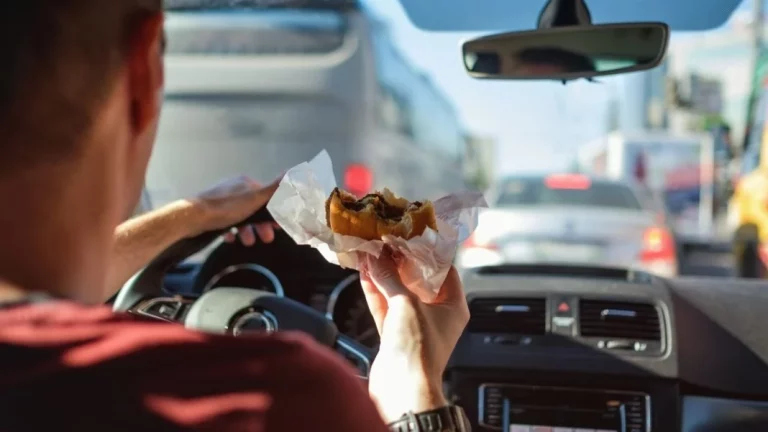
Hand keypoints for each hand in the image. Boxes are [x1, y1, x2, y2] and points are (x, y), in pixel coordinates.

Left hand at [189, 175, 281, 245]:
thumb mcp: (255, 197)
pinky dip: (231, 231)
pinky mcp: (210, 212)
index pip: (265, 196)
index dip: (273, 211)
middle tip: (266, 238)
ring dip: (247, 230)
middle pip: (253, 208)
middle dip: (260, 224)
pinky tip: (232, 239)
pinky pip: (225, 222)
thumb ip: (274, 188)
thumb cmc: (227, 207)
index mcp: (245, 183)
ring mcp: (221, 200)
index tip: (278, 225)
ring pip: (240, 217)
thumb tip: (292, 172)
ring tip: (248, 242)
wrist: (194, 217)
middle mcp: (233, 189)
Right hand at [359, 252, 468, 422]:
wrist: (402, 389)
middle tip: (385, 241)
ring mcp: (414, 325)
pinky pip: (385, 306)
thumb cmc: (418, 350)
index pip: (444, 270)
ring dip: (383, 274)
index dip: (427, 252)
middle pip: (418, 280)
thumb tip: (377, 257)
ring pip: (398, 292)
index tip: (411, 236)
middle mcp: (436, 315)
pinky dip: (375, 290)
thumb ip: (390, 277)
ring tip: (370, 252)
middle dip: (400, 261)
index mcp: (453, 306)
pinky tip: (364, 273)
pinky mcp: (395, 334)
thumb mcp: (406, 304)